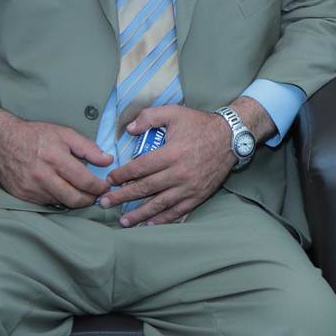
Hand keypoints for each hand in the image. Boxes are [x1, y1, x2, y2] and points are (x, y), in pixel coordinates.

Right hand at [0, 103, 111, 206]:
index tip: (105, 187)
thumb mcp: (64, 134)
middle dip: (90, 199)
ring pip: (61, 203)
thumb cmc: (35, 135)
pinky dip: (57, 199)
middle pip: (74, 199)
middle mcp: (42, 176)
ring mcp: (31, 188)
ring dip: (74, 200)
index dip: (99, 187)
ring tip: (80, 192)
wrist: (1, 140)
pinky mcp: (22, 196)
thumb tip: (108, 160)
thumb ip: (88, 148)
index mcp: (55, 158)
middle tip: (96, 195)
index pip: (84, 181)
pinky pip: (46, 203)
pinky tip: (61, 190)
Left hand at [101, 104, 243, 225]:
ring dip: (139, 213)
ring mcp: (189, 187)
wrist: (231, 137)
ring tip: (123, 221)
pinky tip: (149, 223)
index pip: (139, 168)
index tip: (110, 180)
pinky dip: (163, 218)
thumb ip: (149, 117)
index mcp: (171, 153)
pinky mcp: (198, 195)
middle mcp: (178, 173)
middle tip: (105, 203)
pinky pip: (178, 210)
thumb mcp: (174, 112)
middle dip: (122, 197)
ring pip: (159, 204)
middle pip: (145, 189)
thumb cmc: (200, 124)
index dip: (122, 175)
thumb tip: (129, 129)